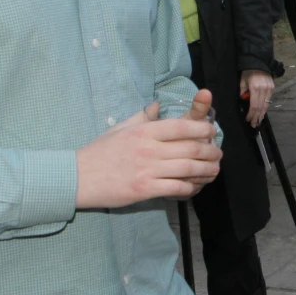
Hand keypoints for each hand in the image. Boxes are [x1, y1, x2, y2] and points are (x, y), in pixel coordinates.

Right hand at [74, 91, 220, 208]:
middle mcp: (149, 149)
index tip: (212, 131)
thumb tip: (157, 104)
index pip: (182, 126)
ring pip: (188, 169)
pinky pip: (176, 188)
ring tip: (214, 170)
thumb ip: (142, 116)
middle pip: (191, 148)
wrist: (77, 178)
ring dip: (206, 170)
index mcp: (144, 131)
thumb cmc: (98, 152)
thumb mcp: (120, 128)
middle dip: (210, 151)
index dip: (203, 128)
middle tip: (218, 154)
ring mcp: (147, 170)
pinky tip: (195, 187)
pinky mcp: (145, 190)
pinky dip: (190, 188)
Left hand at [239, 69, 274, 127]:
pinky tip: (262, 112)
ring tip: (258, 121)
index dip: (251, 114)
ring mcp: (270, 89)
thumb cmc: (247, 72)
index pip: (254, 105)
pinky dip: (265, 107)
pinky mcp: (272, 88)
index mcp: (255, 88)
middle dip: (256, 117)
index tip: (247, 119)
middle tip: (253, 125)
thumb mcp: (242, 82)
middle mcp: (264, 90)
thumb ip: (243, 93)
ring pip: (266, 105)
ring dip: (262, 114)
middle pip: (261, 107)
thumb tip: (244, 102)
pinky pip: (268, 100)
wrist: (258, 62)